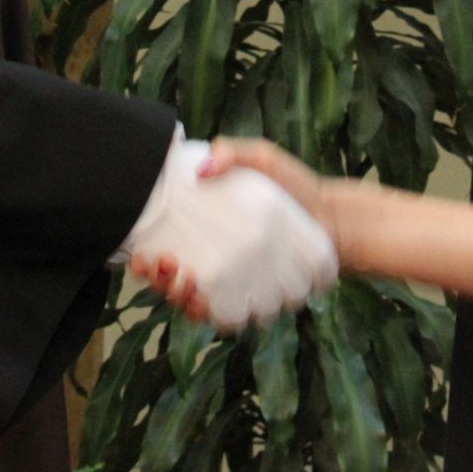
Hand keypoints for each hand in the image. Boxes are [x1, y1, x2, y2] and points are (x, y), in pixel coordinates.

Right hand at [121, 140, 335, 330]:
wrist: (331, 218)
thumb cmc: (294, 186)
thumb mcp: (262, 160)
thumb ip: (234, 153)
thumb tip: (203, 168)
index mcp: (204, 232)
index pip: (163, 252)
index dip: (145, 260)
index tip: (141, 255)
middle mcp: (214, 262)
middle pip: (171, 283)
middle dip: (159, 281)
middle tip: (163, 264)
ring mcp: (234, 284)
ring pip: (194, 305)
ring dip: (180, 299)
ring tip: (185, 282)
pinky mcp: (255, 299)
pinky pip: (228, 317)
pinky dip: (213, 315)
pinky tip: (208, 304)